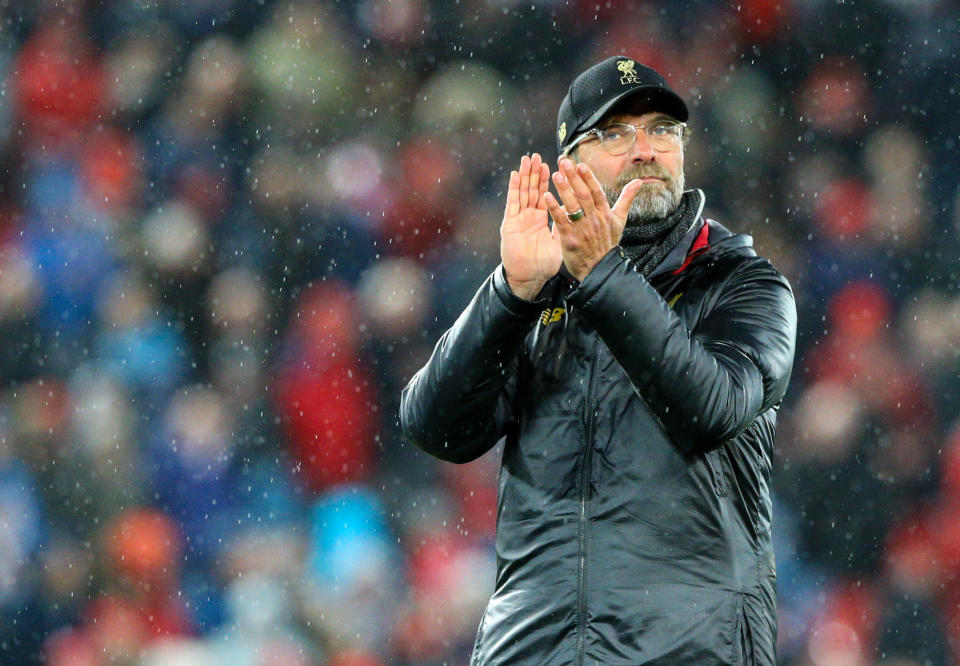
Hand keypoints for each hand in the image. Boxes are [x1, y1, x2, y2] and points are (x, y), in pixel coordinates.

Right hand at [500, 153, 561, 299]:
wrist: (529, 278)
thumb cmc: (543, 264)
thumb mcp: (558, 242)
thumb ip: (564, 226)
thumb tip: (574, 212)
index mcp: (540, 219)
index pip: (544, 194)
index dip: (547, 180)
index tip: (552, 165)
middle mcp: (528, 216)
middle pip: (532, 190)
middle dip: (535, 173)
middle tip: (538, 156)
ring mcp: (518, 219)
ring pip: (522, 192)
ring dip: (524, 176)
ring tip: (527, 159)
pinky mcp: (510, 224)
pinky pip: (512, 204)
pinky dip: (513, 189)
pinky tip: (515, 176)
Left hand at [544, 157, 643, 281]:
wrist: (600, 269)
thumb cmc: (608, 244)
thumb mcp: (620, 221)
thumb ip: (626, 199)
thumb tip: (638, 181)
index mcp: (605, 213)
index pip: (597, 191)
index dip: (588, 177)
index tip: (580, 164)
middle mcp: (594, 219)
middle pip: (583, 195)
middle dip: (573, 177)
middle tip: (564, 162)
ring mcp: (582, 229)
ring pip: (573, 206)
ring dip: (564, 189)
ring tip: (555, 175)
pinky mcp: (570, 239)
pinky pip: (561, 221)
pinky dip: (554, 209)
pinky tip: (547, 197)